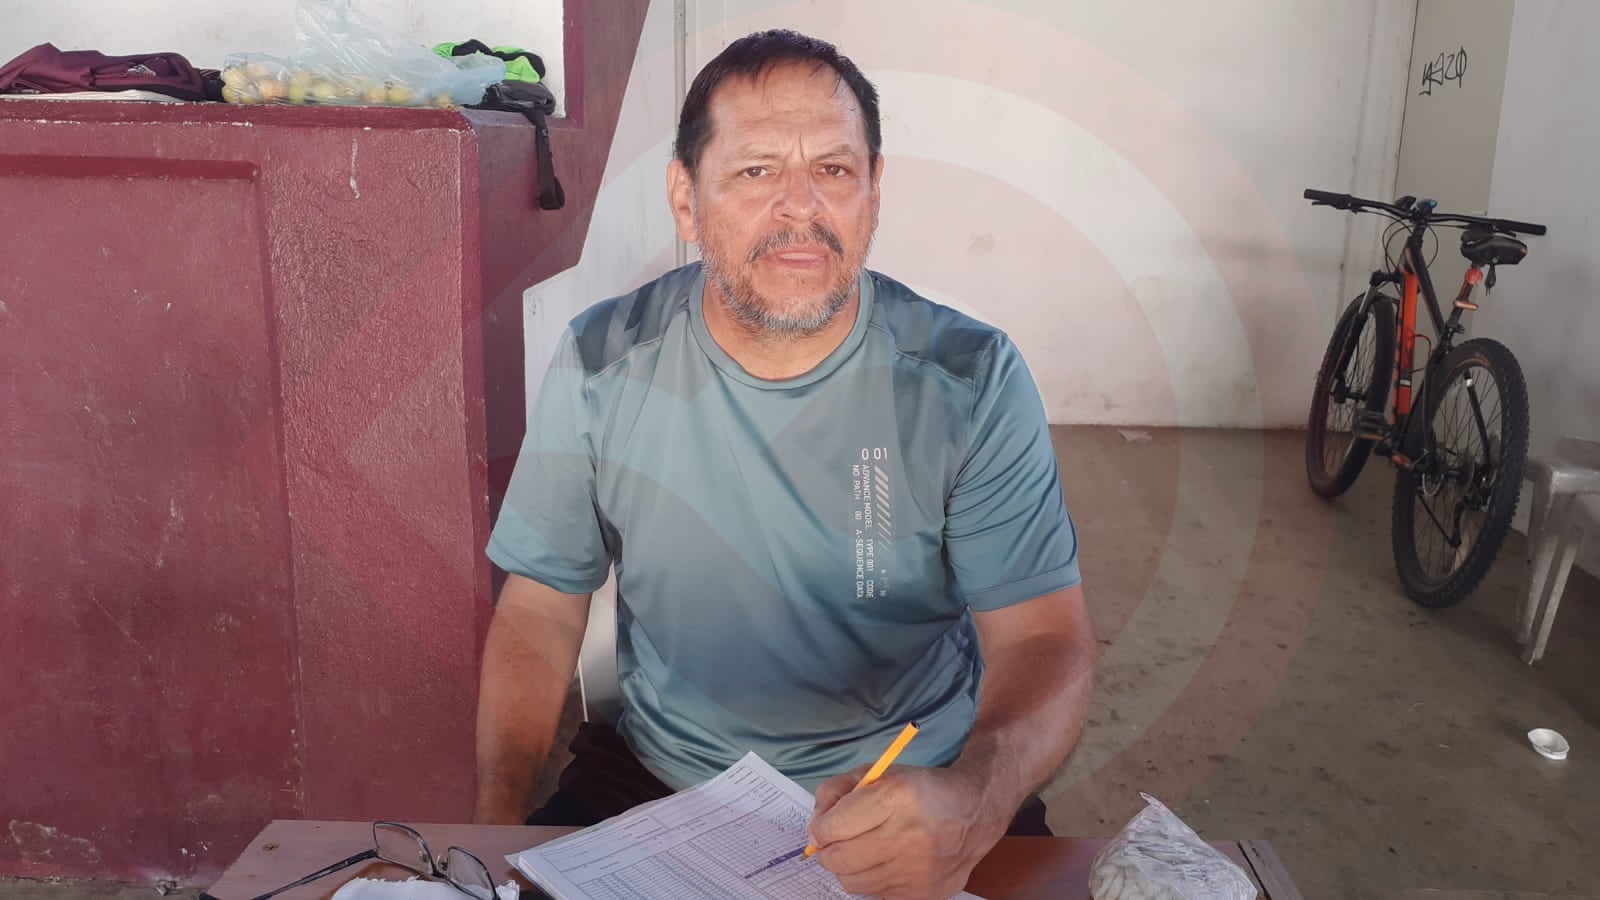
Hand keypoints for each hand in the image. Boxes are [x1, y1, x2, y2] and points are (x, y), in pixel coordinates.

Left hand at [806, 764, 1004, 899]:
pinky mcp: (923, 894)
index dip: (820, 828)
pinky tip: (889, 861)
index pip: (831, 829)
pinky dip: (874, 879)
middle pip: (837, 861)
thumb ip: (836, 791)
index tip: (825, 824)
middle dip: (829, 849)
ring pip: (853, 883)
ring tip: (867, 849)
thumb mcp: (878, 773)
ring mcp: (917, 872)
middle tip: (838, 840)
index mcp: (894, 798)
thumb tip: (814, 828)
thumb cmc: (921, 789)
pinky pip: (876, 895)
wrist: (976, 811)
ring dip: (851, 866)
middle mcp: (907, 838)